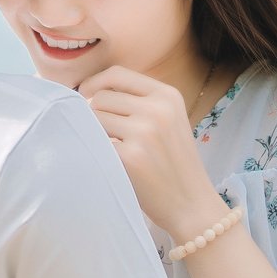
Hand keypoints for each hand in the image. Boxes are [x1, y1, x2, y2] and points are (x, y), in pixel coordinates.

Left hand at [77, 65, 226, 238]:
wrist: (191, 204)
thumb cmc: (172, 163)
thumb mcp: (168, 121)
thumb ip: (137, 101)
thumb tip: (88, 91)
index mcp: (168, 95)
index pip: (117, 74)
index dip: (94, 83)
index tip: (85, 97)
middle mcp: (158, 109)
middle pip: (101, 97)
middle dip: (96, 115)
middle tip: (107, 136)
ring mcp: (145, 132)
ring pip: (95, 119)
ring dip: (95, 134)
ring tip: (114, 151)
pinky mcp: (131, 157)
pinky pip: (95, 142)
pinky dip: (96, 151)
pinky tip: (112, 164)